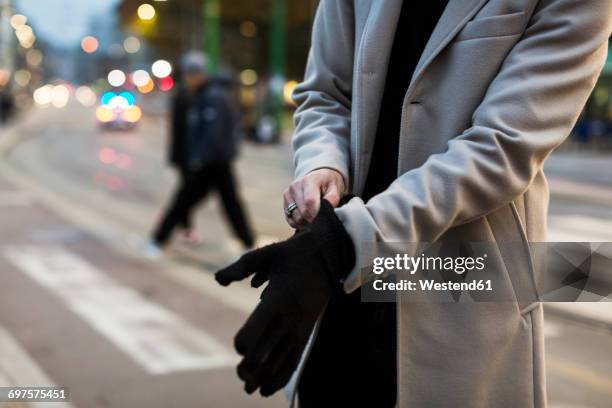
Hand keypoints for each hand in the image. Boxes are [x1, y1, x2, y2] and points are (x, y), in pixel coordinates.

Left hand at [215, 200, 354, 396]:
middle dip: (251, 367)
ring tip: (248, 387)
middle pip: (268, 351)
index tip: (237, 346)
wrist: (328, 258)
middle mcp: (290, 317)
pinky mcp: (306, 332)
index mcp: (279, 298)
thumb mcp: (266, 254)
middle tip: (239, 374)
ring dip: (263, 377)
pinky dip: (280, 377)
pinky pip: (293, 361)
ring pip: (280, 361)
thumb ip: (240, 268)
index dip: (246, 341)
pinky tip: (266, 390)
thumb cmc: (291, 255)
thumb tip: (218, 280)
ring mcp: (300, 327)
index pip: (259, 327)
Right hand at [283, 168, 344, 228]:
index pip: (309, 201)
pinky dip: (298, 223)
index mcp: (309, 180)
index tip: (322, 219)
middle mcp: (295, 186)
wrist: (318, 177)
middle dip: (312, 219)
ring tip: (314, 218)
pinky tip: (306, 220)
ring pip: (295, 217)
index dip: (316, 214)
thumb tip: (324, 211)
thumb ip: (332, 199)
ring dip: (305, 222)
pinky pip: (290, 220)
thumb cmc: (327, 184)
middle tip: (320, 219)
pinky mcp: (285, 202)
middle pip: (302, 212)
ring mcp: (288, 194)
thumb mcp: (335, 188)